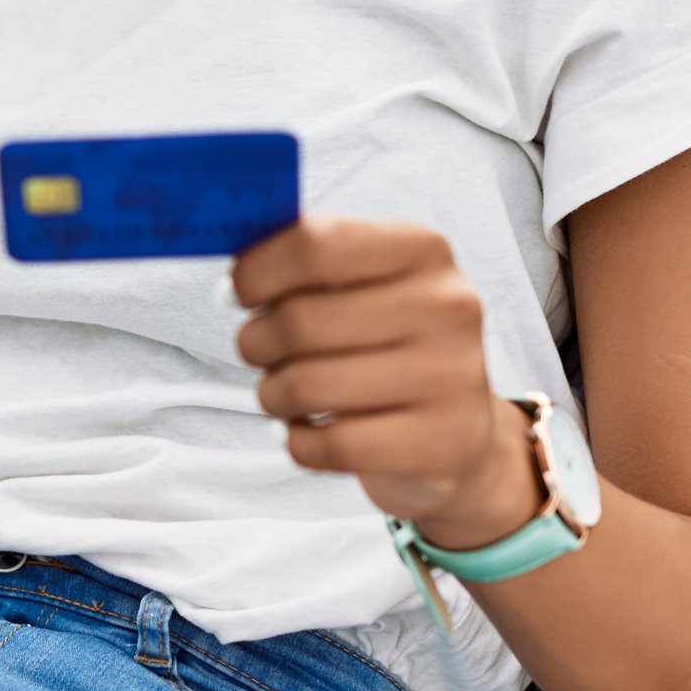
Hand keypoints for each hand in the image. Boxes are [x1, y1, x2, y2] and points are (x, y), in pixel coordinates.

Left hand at [233, 216, 540, 548]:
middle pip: (300, 321)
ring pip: (306, 387)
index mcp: (422, 249)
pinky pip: (329, 445)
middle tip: (260, 352)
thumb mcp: (360, 287)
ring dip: (273, 395)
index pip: (314, 245)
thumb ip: (303, 264)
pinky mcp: (440, 443)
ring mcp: (451, 377)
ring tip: (285, 394)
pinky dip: (298, 442)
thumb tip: (234, 278)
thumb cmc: (387, 348)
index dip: (255, 272)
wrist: (456, 434)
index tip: (237, 293)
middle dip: (256, 342)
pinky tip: (309, 432)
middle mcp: (446, 306)